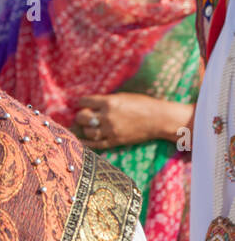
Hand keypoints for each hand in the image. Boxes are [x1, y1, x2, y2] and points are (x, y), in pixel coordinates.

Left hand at [74, 95, 194, 149]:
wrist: (159, 119)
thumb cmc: (142, 104)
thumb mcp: (121, 97)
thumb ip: (105, 101)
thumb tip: (89, 104)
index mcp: (108, 102)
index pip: (84, 102)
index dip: (82, 103)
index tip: (83, 104)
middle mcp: (107, 116)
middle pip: (82, 117)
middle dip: (81, 116)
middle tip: (84, 116)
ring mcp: (111, 130)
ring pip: (87, 131)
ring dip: (85, 128)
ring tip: (89, 126)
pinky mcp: (116, 141)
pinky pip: (96, 144)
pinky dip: (87, 142)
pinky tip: (82, 140)